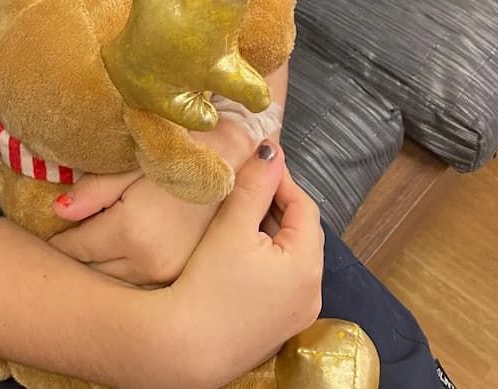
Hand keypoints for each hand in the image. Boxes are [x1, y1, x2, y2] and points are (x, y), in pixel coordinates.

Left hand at [48, 119, 261, 285]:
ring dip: (98, 272)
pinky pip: (139, 286)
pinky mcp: (182, 278)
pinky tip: (118, 260)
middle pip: (91, 272)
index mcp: (130, 230)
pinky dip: (124, 276)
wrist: (238, 160)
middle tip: (55, 249)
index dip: (56, 241)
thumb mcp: (136, 162)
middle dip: (72, 260)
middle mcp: (148, 263)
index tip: (43, 237)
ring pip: (114, 285)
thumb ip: (95, 189)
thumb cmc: (182, 150)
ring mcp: (168, 276)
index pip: (75, 248)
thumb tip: (57, 210)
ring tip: (85, 253)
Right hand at [165, 146, 324, 382]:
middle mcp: (312, 293)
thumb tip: (272, 149)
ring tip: (238, 215)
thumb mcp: (232, 225)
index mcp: (308, 265)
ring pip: (290, 257)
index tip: (255, 162)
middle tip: (244, 187)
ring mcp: (297, 315)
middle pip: (300, 233)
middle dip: (275, 205)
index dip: (281, 179)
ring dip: (270, 232)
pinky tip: (237, 253)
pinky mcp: (278, 328)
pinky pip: (280, 282)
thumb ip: (256, 183)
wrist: (185, 348)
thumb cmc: (208, 284)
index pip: (304, 206)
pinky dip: (266, 261)